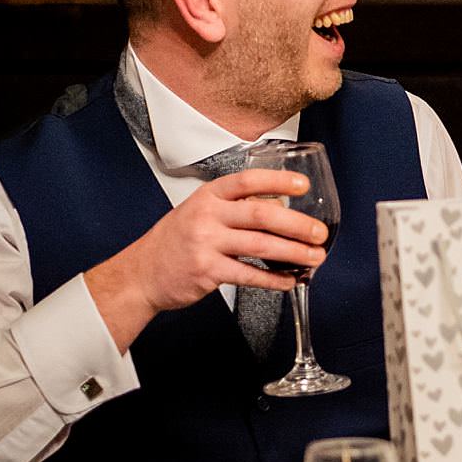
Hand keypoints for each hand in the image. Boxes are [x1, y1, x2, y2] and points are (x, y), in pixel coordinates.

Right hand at [83, 169, 330, 350]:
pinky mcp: (206, 271)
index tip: (303, 186)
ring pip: (260, 245)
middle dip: (297, 225)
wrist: (141, 273)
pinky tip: (290, 280)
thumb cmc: (178, 240)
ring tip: (315, 258)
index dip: (278, 181)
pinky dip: (273, 279)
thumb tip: (282, 208)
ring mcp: (205, 243)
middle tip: (320, 233)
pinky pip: (249, 275)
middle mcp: (207, 215)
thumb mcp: (201, 211)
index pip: (248, 180)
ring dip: (293, 253)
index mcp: (209, 195)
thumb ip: (236, 207)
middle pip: (262, 214)